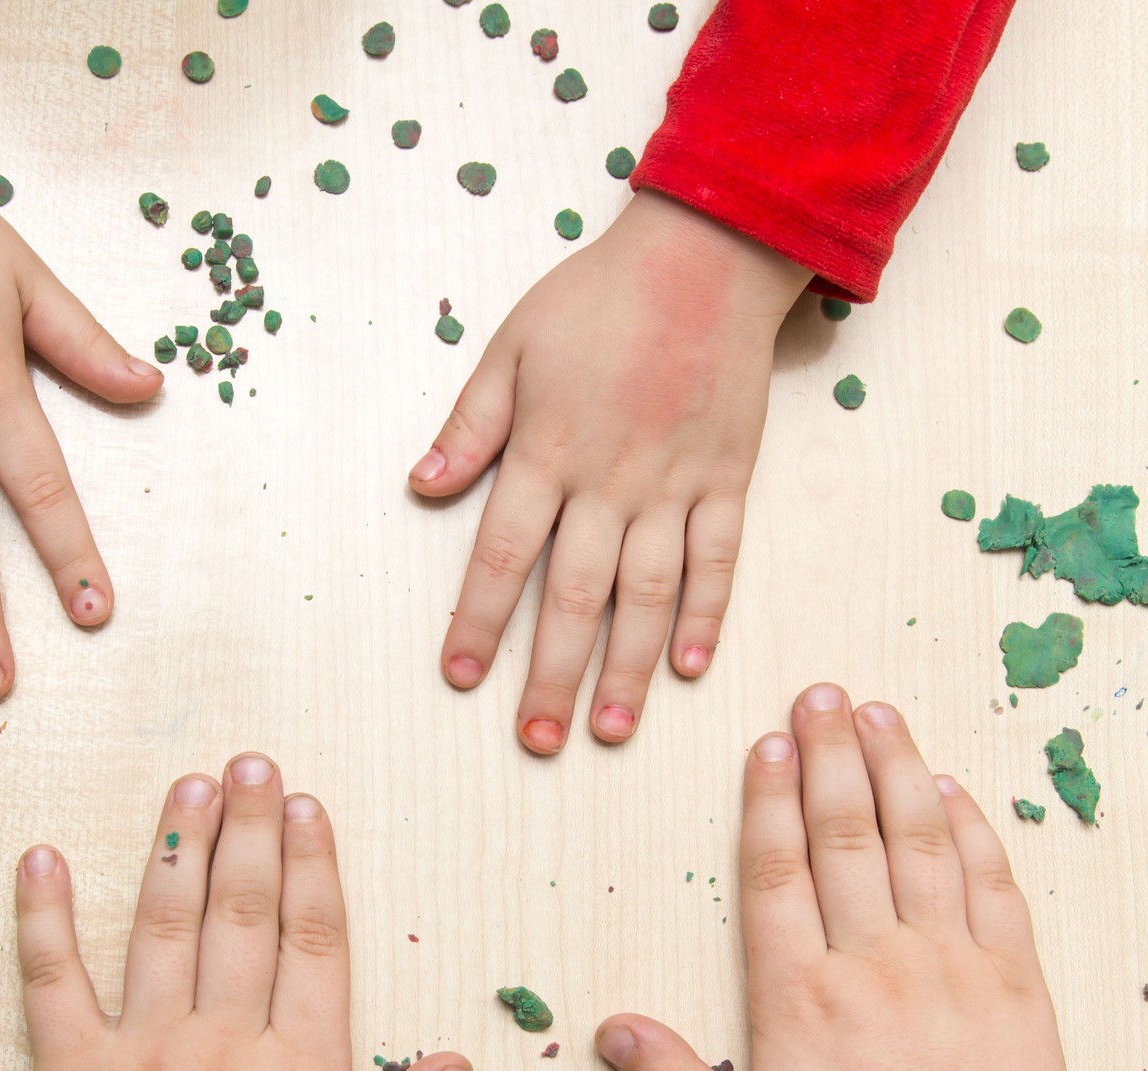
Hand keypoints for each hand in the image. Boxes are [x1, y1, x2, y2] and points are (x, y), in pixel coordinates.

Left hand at [5, 756, 471, 1070]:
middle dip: (252, 828)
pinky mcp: (68, 1068)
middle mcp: (224, 1039)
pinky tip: (43, 858)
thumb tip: (452, 1062)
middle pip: (244, 910)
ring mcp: (142, 1046)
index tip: (309, 807)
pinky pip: (52, 976)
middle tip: (253, 762)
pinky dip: (44, 914)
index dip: (315, 865)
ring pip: (163, 922)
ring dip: (177, 844)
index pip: (315, 942)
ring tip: (189, 784)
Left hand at [411, 191, 807, 753]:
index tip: (459, 675)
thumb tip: (420, 486)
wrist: (705, 256)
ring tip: (610, 728)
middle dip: (550, 672)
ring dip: (628, 666)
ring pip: (648, 592)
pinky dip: (706, 614)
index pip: (503, 554)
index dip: (478, 620)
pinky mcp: (727, 477)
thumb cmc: (597, 298)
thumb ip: (469, 424)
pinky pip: (718, 558)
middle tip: (534, 738)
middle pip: (574, 593)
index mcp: (546, 449)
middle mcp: (609, 478)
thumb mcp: (510, 346)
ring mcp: (674, 482)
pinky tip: (690, 667)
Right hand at [594, 685, 1147, 1070]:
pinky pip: (991, 884)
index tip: (767, 742)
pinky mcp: (1014, 981)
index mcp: (802, 999)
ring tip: (878, 713)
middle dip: (829, 756)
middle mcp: (874, 963)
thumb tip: (610, 1028)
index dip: (770, 801)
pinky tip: (955, 791)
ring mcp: (951, 964)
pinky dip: (972, 830)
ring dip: (897, 769)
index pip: (778, 875)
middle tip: (819, 693)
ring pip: (920, 841)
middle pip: (846, 835)